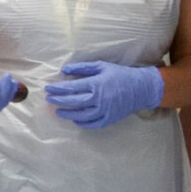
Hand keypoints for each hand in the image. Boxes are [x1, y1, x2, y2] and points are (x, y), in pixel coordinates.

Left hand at [45, 60, 164, 128]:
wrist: (142, 88)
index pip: (72, 88)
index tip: (48, 88)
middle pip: (73, 102)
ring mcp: (105, 111)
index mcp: (96, 84)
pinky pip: (92, 124)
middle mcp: (99, 99)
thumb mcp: (102, 66)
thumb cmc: (121, 75)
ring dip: (67, 114)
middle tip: (49, 99)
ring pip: (81, 116)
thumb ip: (82, 68)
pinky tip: (75, 120)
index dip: (58, 89)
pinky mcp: (110, 119)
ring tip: (58, 112)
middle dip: (58, 101)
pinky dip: (82, 123)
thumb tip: (64, 70)